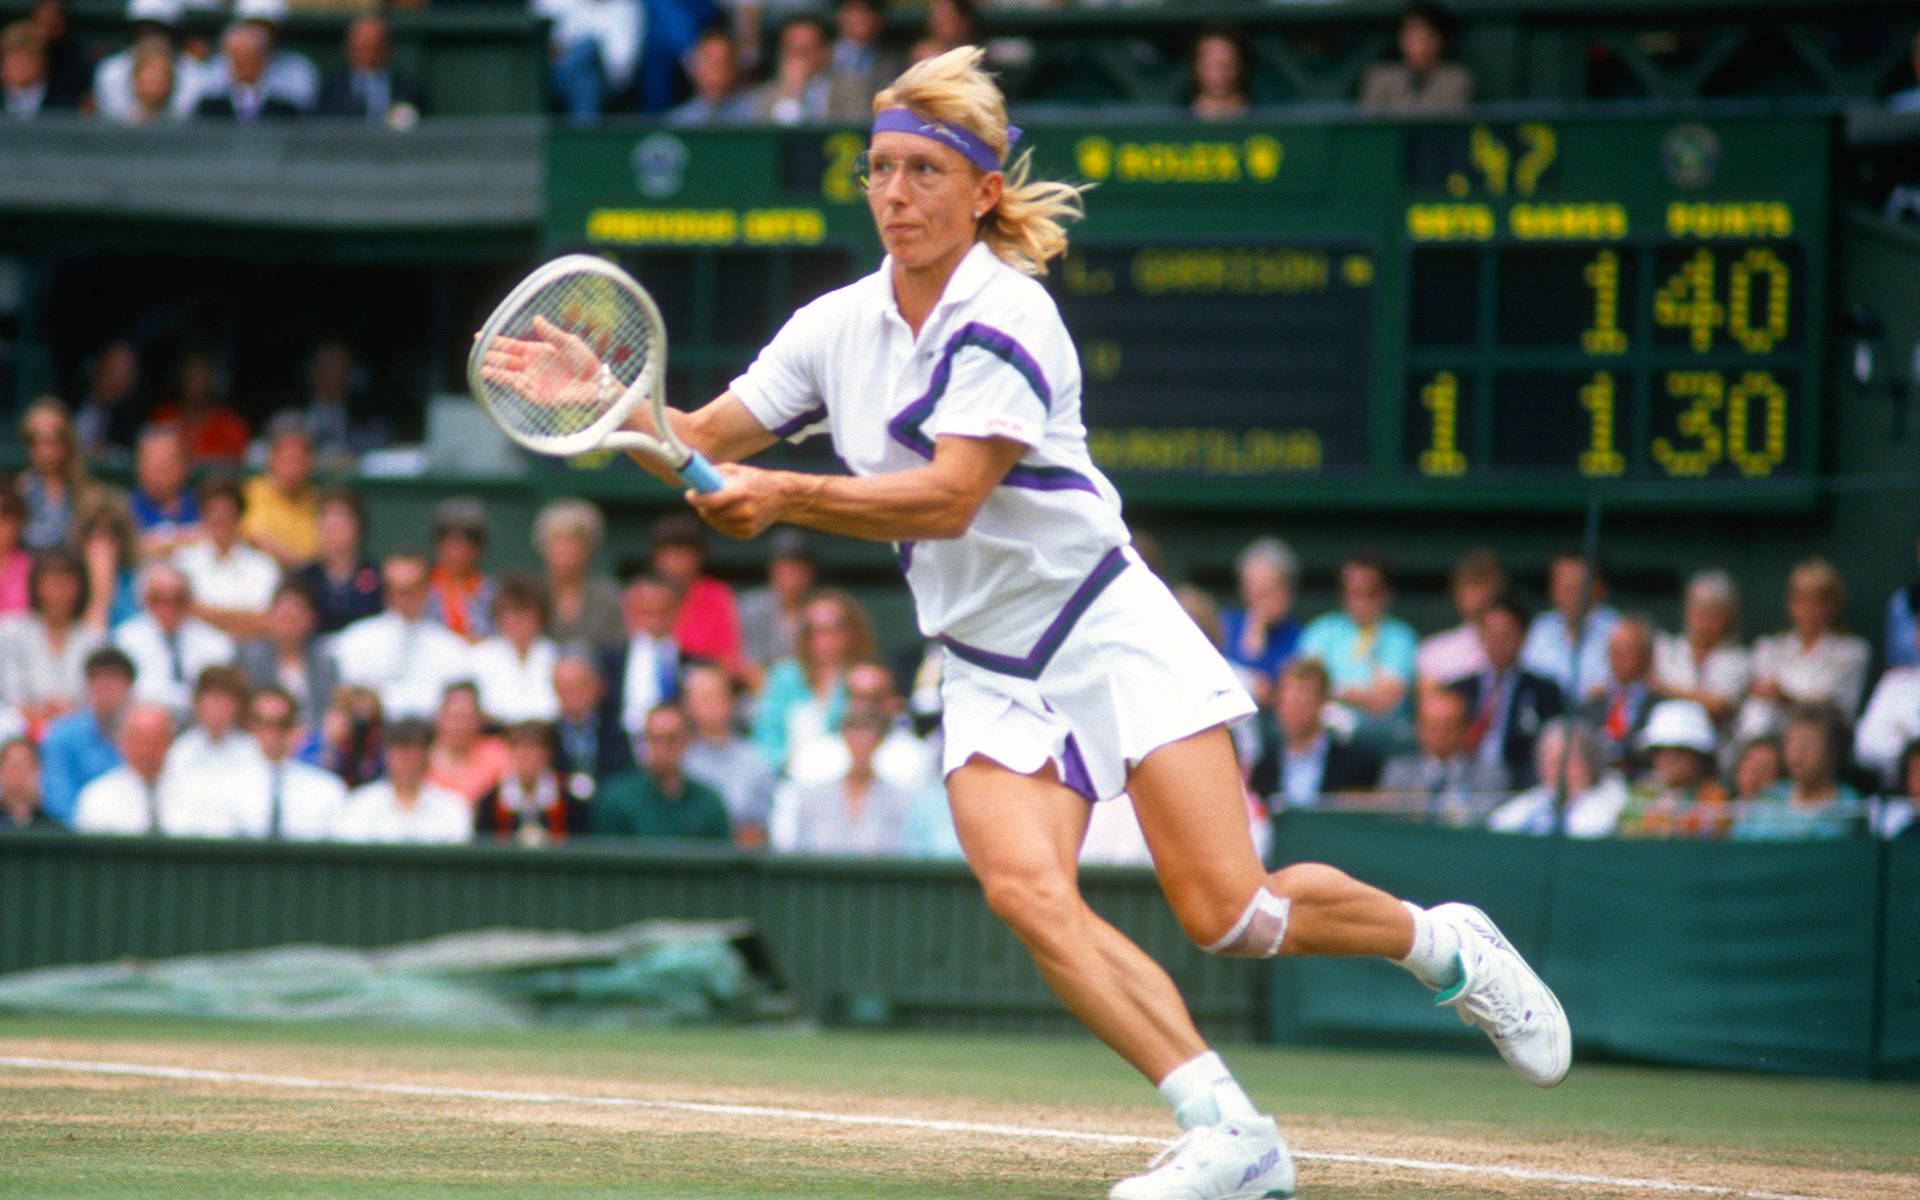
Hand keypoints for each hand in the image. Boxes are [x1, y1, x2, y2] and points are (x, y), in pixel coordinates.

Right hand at [478, 315, 605, 407]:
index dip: (495, 341)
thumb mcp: (569, 342)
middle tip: (477, 353)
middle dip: (491, 357)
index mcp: (536, 351)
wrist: (596, 383)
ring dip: (496, 373)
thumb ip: (552, 333)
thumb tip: (536, 318)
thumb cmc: (585, 361)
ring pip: (509, 376)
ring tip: (481, 368)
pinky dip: (512, 385)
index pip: (511, 346)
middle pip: (506, 361)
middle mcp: (531, 366)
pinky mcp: (539, 396)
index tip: (479, 336)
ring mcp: (534, 381)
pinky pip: (522, 390)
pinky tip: (504, 379)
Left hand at [686, 463, 791, 538]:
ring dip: (711, 513)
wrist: (781, 497)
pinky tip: (731, 512)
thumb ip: (714, 475)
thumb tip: (693, 481)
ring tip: (721, 502)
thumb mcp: (736, 470)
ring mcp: (746, 524)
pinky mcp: (747, 533)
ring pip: (714, 522)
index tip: (690, 494)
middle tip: (701, 498)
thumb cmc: (754, 479)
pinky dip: (721, 520)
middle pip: (709, 513)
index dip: (696, 498)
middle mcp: (745, 511)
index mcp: (741, 492)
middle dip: (702, 505)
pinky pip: (723, 528)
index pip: (711, 500)